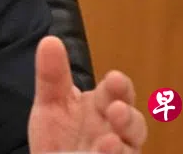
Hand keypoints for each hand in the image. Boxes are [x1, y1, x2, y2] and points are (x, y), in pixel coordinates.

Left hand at [28, 36, 146, 153]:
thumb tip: (50, 40)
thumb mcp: (51, 102)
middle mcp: (116, 132)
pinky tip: (104, 151)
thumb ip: (52, 75)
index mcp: (103, 107)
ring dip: (121, 147)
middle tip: (117, 109)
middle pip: (133, 124)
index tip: (114, 79)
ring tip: (110, 141)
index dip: (118, 87)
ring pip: (129, 150)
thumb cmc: (59, 134)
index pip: (118, 93)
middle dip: (128, 117)